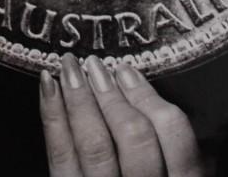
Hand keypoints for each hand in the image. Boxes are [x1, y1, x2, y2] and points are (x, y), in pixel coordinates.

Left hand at [39, 53, 201, 176]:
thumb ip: (179, 163)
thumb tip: (151, 102)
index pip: (177, 141)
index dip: (150, 100)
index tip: (129, 72)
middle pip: (134, 138)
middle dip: (113, 95)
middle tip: (97, 64)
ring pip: (94, 144)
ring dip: (81, 98)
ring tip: (71, 67)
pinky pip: (59, 155)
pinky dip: (52, 115)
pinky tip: (48, 85)